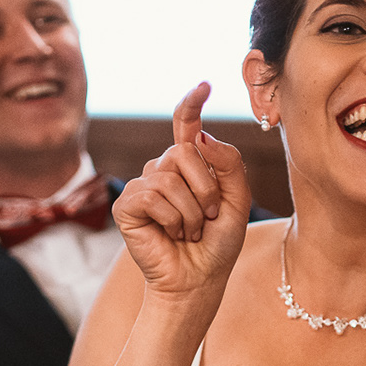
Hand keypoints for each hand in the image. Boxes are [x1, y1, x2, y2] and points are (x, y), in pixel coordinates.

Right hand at [114, 82, 251, 302]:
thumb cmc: (217, 244)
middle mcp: (163, 170)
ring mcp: (143, 186)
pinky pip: (153, 195)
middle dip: (206, 189)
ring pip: (170, 177)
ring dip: (191, 211)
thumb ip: (228, 165)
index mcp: (190, 167)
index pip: (186, 127)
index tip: (204, 85)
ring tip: (189, 231)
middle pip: (185, 152)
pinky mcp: (127, 206)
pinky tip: (171, 234)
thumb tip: (200, 137)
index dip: (191, 105)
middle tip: (207, 218)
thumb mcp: (237, 201)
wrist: (198, 280)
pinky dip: (172, 219)